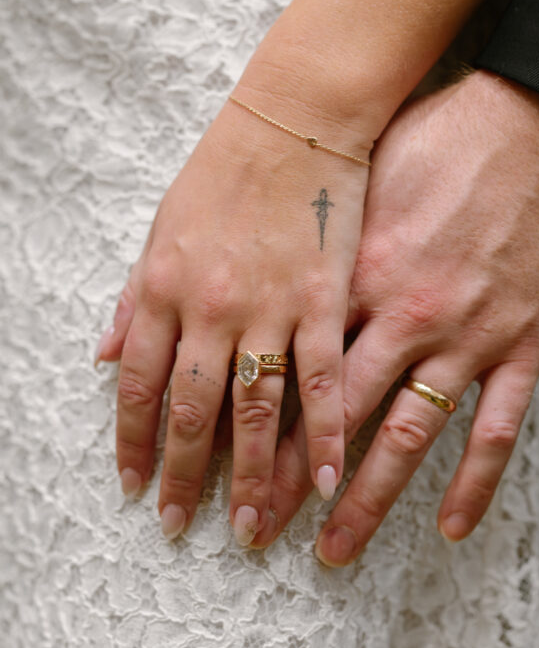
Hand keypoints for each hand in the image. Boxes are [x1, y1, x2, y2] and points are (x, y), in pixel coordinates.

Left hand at [95, 78, 371, 543]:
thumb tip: (104, 354)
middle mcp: (211, 308)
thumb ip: (136, 298)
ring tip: (249, 528)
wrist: (294, 118)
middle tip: (181, 528)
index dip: (134, 442)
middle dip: (184, 478)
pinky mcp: (325, 301)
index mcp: (164, 289)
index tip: (134, 486)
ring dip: (250, 477)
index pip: (140, 386)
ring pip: (254, 411)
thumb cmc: (225, 169)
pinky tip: (324, 481)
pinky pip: (321, 382)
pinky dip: (322, 436)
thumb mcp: (162, 227)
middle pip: (192, 411)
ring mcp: (270, 308)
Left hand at [253, 70, 538, 561]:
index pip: (292, 363)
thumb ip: (315, 235)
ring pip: (409, 435)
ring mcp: (468, 335)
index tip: (218, 465)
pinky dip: (474, 484)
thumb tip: (255, 268)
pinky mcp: (526, 344)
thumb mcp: (364, 172)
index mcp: (356, 273)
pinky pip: (497, 430)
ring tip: (335, 549)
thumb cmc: (451, 135)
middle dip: (290, 477)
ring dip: (368, 498)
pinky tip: (449, 527)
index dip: (250, 418)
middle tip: (257, 528)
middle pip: (335, 414)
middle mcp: (404, 314)